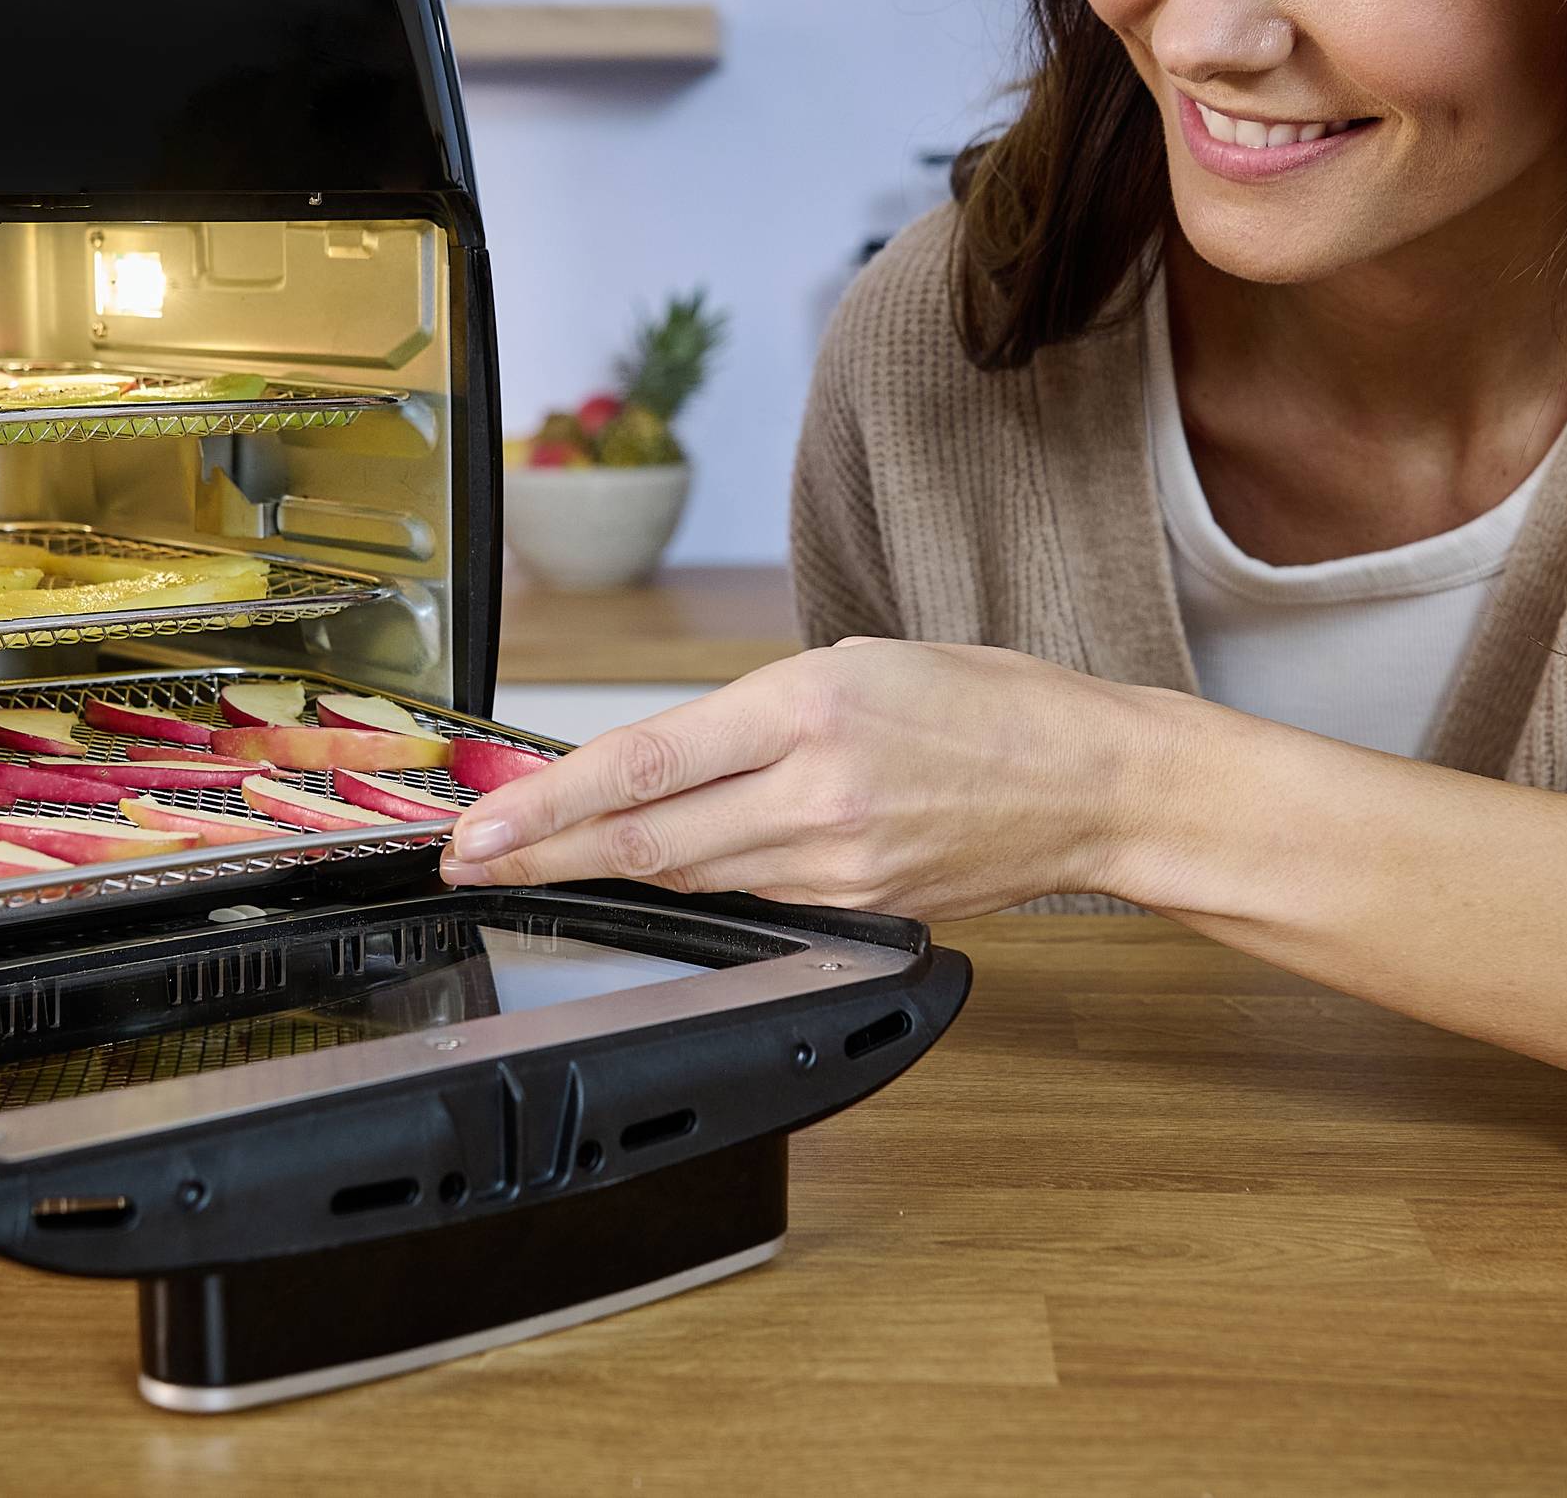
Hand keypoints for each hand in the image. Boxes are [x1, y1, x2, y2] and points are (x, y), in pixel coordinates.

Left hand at [438, 637, 1179, 918]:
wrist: (1096, 783)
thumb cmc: (993, 702)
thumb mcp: (862, 661)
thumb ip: (757, 713)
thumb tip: (669, 758)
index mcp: (809, 706)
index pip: (643, 764)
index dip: (546, 805)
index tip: (482, 824)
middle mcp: (815, 791)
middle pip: (643, 839)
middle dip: (542, 854)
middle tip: (470, 858)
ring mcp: (837, 861)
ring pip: (686, 872)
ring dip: (605, 867)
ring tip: (534, 858)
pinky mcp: (858, 906)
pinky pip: (747, 893)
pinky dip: (690, 876)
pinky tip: (651, 865)